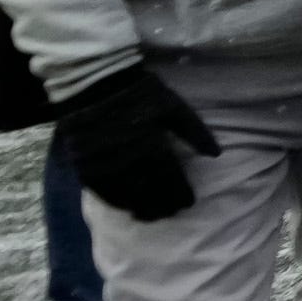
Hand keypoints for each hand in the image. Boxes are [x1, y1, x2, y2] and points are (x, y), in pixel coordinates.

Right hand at [55, 63, 218, 221]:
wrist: (91, 84)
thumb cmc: (137, 92)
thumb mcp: (172, 106)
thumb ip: (194, 131)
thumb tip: (216, 154)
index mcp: (153, 146)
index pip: (171, 180)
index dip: (181, 194)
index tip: (189, 203)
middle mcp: (129, 161)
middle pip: (150, 192)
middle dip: (163, 205)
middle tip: (171, 214)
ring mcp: (105, 166)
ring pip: (126, 196)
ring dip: (140, 208)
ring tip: (151, 216)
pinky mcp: (85, 166)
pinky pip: (102, 192)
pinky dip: (116, 202)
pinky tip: (125, 207)